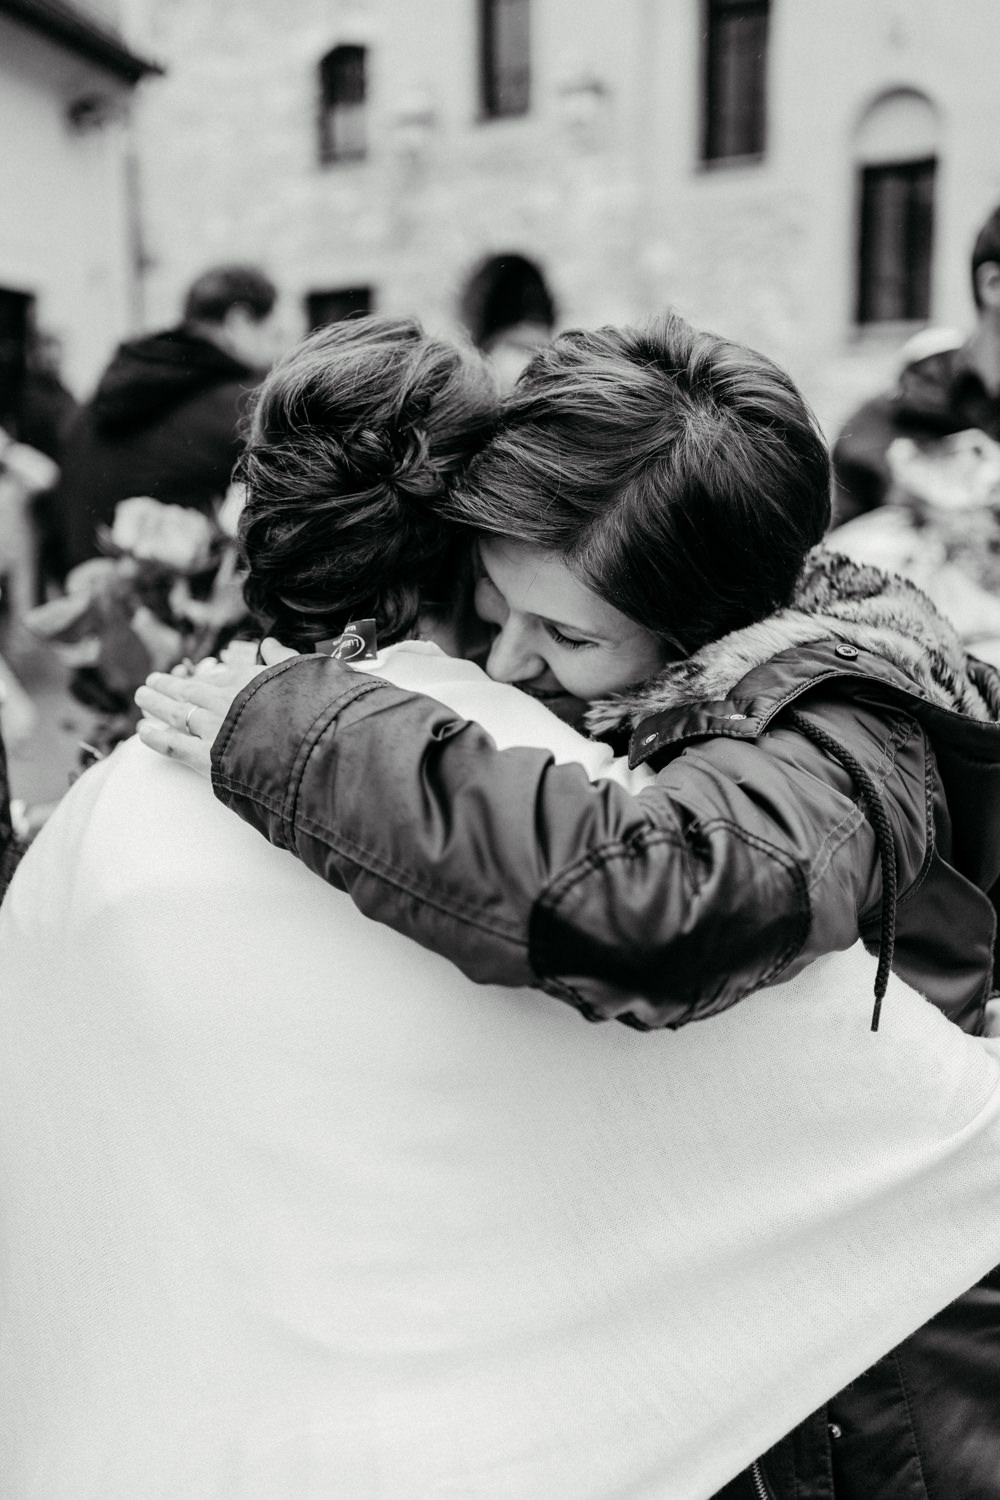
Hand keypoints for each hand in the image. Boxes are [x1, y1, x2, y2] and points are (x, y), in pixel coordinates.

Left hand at [134, 637, 298, 775]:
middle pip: (189, 691)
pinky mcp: (205, 756)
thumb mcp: (303, 673)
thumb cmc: (312, 710)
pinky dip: (155, 737)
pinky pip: (172, 744)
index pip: (217, 677)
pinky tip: (141, 730)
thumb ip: (283, 657)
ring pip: (174, 712)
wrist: (307, 743)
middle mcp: (224, 701)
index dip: (201, 678)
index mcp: (246, 681)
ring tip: (141, 695)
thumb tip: (271, 642)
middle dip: (168, 686)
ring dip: (155, 703)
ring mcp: (212, 728)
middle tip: (151, 681)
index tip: (191, 677)